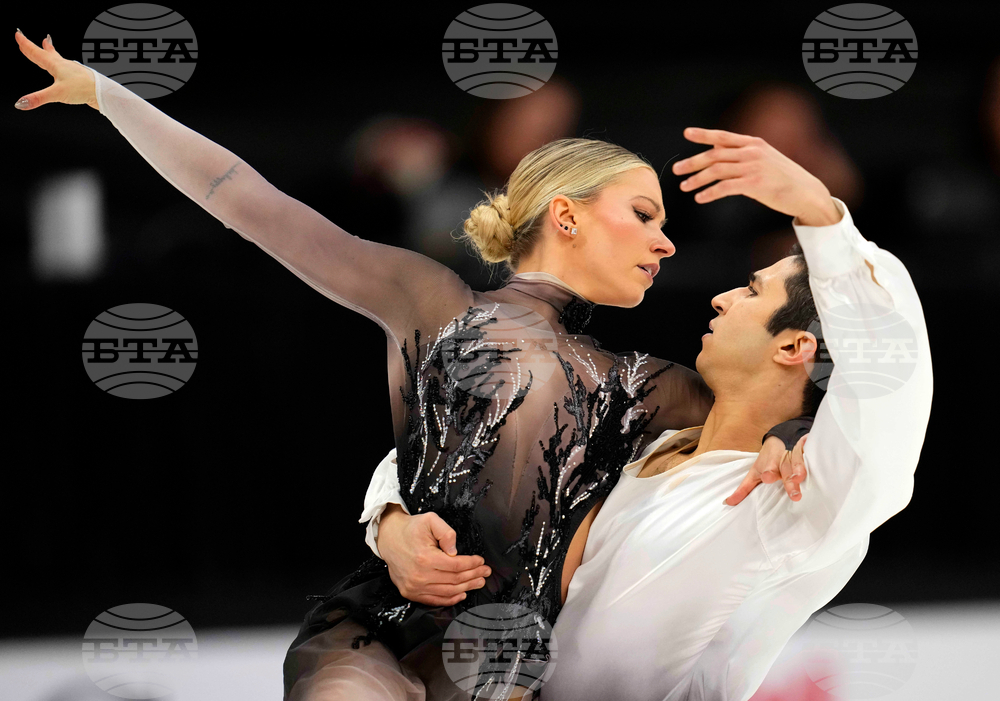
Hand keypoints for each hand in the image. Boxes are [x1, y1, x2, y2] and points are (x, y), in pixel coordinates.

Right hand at [14, 30, 97, 109]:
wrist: (104, 92)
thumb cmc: (84, 88)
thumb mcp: (57, 94)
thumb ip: (38, 98)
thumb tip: (21, 103)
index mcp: (56, 65)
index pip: (37, 53)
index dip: (26, 44)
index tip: (18, 34)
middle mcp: (64, 65)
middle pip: (45, 54)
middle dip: (34, 47)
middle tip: (25, 40)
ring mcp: (72, 71)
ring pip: (56, 59)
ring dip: (49, 52)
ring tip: (47, 46)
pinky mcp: (79, 78)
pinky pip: (65, 68)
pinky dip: (60, 64)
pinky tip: (64, 69)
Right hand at [377, 505, 491, 606]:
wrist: (389, 538)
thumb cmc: (411, 529)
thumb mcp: (430, 520)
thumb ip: (446, 532)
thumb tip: (455, 551)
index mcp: (426, 558)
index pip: (456, 565)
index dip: (472, 564)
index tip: (481, 561)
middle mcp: (420, 575)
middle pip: (455, 580)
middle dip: (474, 576)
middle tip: (485, 572)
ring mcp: (414, 587)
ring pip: (447, 592)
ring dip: (466, 588)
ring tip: (478, 582)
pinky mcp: (410, 593)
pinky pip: (434, 600)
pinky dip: (450, 599)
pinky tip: (462, 594)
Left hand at [672, 128, 841, 225]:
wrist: (806, 192)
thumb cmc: (783, 178)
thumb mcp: (765, 159)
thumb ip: (742, 155)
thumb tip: (717, 152)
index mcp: (754, 143)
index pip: (723, 137)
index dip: (704, 134)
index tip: (687, 133)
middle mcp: (752, 152)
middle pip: (714, 155)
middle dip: (693, 162)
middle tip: (676, 170)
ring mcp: (753, 167)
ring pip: (716, 171)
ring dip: (697, 179)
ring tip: (684, 187)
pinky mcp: (754, 184)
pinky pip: (724, 187)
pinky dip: (710, 193)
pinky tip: (700, 198)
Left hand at [725, 434, 807, 505]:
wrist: (779, 440)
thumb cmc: (767, 462)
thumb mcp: (754, 474)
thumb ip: (744, 489)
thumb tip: (728, 503)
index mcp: (769, 466)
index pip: (768, 470)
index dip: (768, 473)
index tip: (767, 476)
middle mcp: (781, 461)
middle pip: (785, 470)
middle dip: (789, 479)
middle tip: (794, 490)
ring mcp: (794, 456)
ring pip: (798, 462)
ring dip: (800, 469)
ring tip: (802, 477)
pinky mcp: (805, 451)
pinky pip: (811, 453)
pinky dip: (814, 454)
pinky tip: (820, 456)